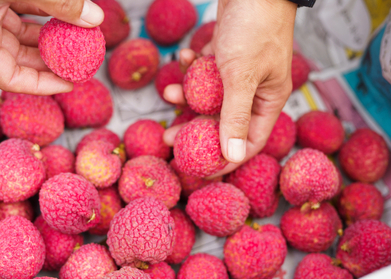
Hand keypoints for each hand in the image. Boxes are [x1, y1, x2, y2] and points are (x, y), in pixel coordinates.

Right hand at [0, 0, 103, 93]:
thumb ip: (60, 2)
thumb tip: (95, 19)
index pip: (10, 78)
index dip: (42, 85)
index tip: (70, 83)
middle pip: (19, 59)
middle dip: (50, 62)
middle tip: (78, 62)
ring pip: (22, 35)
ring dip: (49, 38)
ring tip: (77, 40)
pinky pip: (22, 12)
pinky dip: (44, 14)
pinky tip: (65, 14)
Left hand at [163, 0, 296, 177]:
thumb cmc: (254, 27)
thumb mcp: (241, 76)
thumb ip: (235, 116)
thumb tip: (232, 156)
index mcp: (267, 101)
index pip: (247, 142)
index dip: (224, 158)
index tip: (198, 168)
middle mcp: (254, 92)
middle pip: (222, 122)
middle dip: (194, 128)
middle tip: (169, 137)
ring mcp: (238, 75)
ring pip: (209, 98)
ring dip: (188, 96)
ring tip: (169, 93)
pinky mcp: (225, 58)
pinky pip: (205, 73)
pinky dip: (193, 68)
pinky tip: (184, 57)